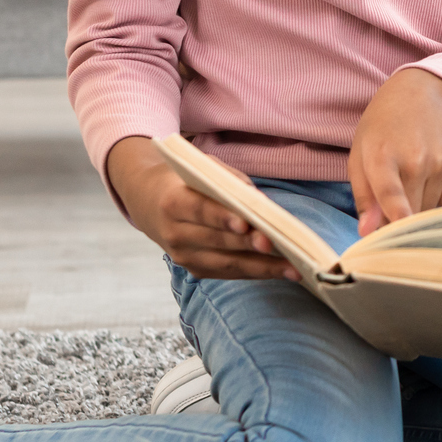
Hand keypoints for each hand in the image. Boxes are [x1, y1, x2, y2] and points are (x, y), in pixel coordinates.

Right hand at [106, 135, 297, 280]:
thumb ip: (232, 183)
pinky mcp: (195, 270)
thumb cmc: (186, 180)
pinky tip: (281, 271)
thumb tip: (263, 206)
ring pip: (227, 263)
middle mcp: (174, 233)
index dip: (223, 218)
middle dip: (250, 246)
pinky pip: (229, 273)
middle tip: (279, 246)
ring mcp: (183, 256)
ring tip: (292, 267)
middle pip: (218, 241)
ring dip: (262, 267)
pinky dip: (256, 273)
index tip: (247, 225)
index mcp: (173, 202)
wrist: (149, 201)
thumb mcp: (204, 169)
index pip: (200, 211)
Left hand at [348, 68, 441, 235]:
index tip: (396, 234)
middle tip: (390, 210)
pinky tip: (429, 177)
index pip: (391, 193)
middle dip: (400, 221)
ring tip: (410, 181)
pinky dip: (437, 198)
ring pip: (430, 210)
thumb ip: (364, 197)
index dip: (396, 215)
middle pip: (411, 213)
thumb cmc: (383, 129)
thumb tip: (367, 233)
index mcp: (382, 156)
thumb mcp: (360, 156)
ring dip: (419, 207)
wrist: (422, 94)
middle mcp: (416, 158)